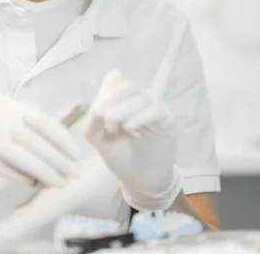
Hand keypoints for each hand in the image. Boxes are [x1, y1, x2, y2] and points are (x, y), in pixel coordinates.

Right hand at [0, 93, 79, 187]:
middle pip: (39, 142)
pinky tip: (37, 183)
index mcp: (7, 105)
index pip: (43, 121)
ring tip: (63, 182)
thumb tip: (56, 144)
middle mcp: (1, 119)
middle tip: (76, 172)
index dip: (63, 139)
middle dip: (61, 159)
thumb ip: (23, 124)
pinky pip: (13, 172)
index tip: (76, 152)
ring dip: (49, 173)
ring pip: (29, 159)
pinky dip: (28, 178)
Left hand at [84, 70, 181, 210]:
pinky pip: (155, 109)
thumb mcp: (100, 141)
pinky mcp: (167, 120)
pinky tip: (129, 129)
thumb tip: (95, 110)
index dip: (104, 92)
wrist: (142, 181)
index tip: (97, 113)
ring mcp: (154, 108)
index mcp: (122, 100)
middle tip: (106, 123)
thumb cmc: (121, 157)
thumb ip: (93, 125)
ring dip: (122, 111)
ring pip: (140, 96)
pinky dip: (139, 117)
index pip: (114, 79)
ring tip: (115, 130)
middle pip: (126, 85)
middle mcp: (138, 99)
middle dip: (111, 100)